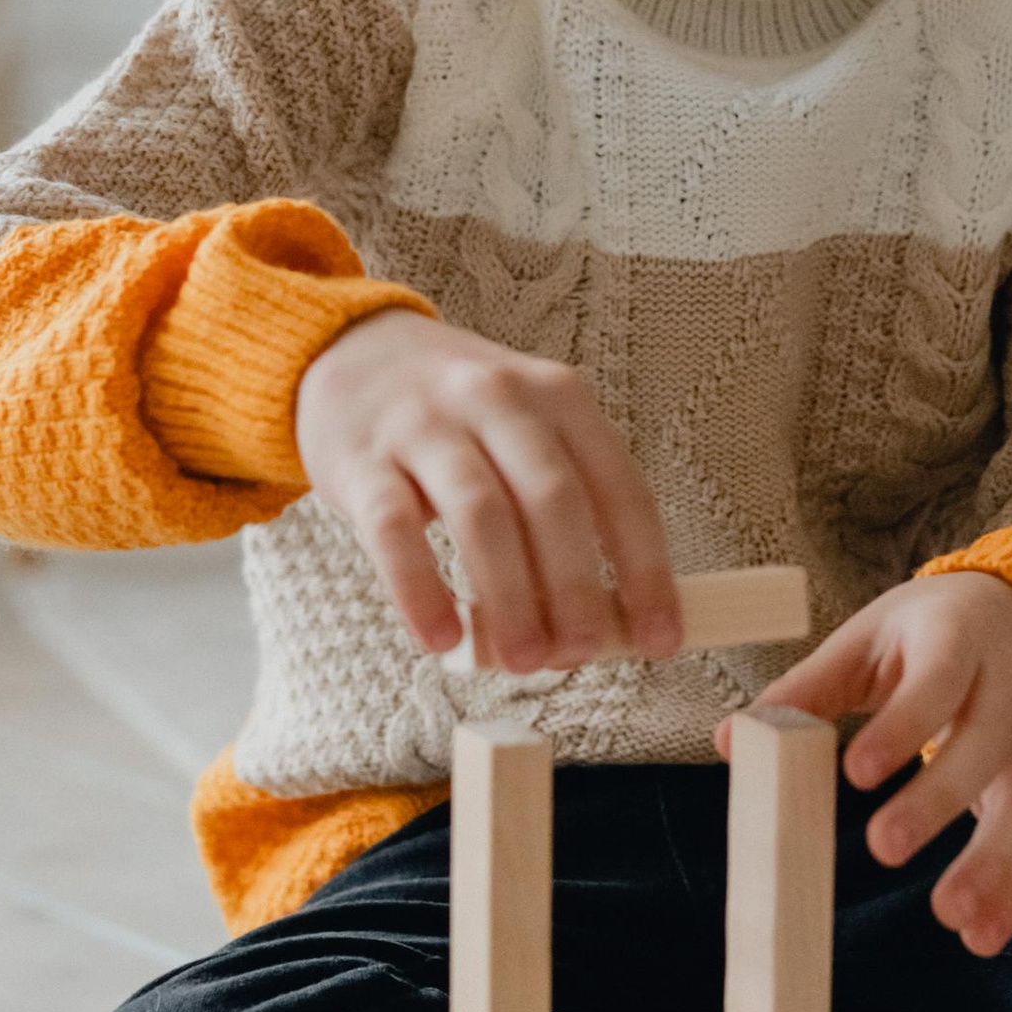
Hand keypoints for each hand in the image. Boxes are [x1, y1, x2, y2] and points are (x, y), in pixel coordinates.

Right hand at [294, 308, 679, 675]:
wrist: (352, 351)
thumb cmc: (459, 414)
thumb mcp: (527, 427)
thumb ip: (568, 504)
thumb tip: (610, 618)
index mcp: (559, 395)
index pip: (619, 489)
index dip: (646, 570)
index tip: (659, 638)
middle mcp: (497, 399)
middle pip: (552, 500)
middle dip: (577, 588)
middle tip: (582, 653)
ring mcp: (425, 425)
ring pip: (481, 515)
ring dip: (510, 597)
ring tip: (526, 659)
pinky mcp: (362, 460)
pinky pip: (393, 531)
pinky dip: (422, 591)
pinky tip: (443, 639)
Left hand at [748, 572, 1011, 957]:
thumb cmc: (923, 632)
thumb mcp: (865, 641)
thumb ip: (805, 690)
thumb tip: (730, 742)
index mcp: (957, 639)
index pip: (937, 681)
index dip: (902, 727)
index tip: (855, 773)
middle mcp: (1006, 688)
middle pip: (984, 747)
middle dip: (937, 800)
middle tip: (883, 847)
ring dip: (992, 864)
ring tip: (951, 917)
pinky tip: (982, 938)